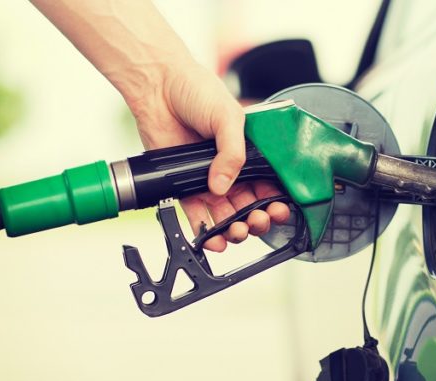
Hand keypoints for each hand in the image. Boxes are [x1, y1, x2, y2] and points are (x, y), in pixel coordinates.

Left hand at [131, 61, 289, 251]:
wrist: (158, 86)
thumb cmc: (197, 90)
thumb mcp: (228, 117)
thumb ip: (233, 153)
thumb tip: (222, 186)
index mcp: (250, 152)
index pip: (269, 184)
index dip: (275, 201)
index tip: (277, 210)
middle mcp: (230, 169)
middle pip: (250, 205)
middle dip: (257, 219)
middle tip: (257, 221)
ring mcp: (207, 179)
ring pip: (226, 215)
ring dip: (234, 229)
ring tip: (236, 231)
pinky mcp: (182, 185)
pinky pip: (196, 215)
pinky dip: (204, 230)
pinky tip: (213, 238)